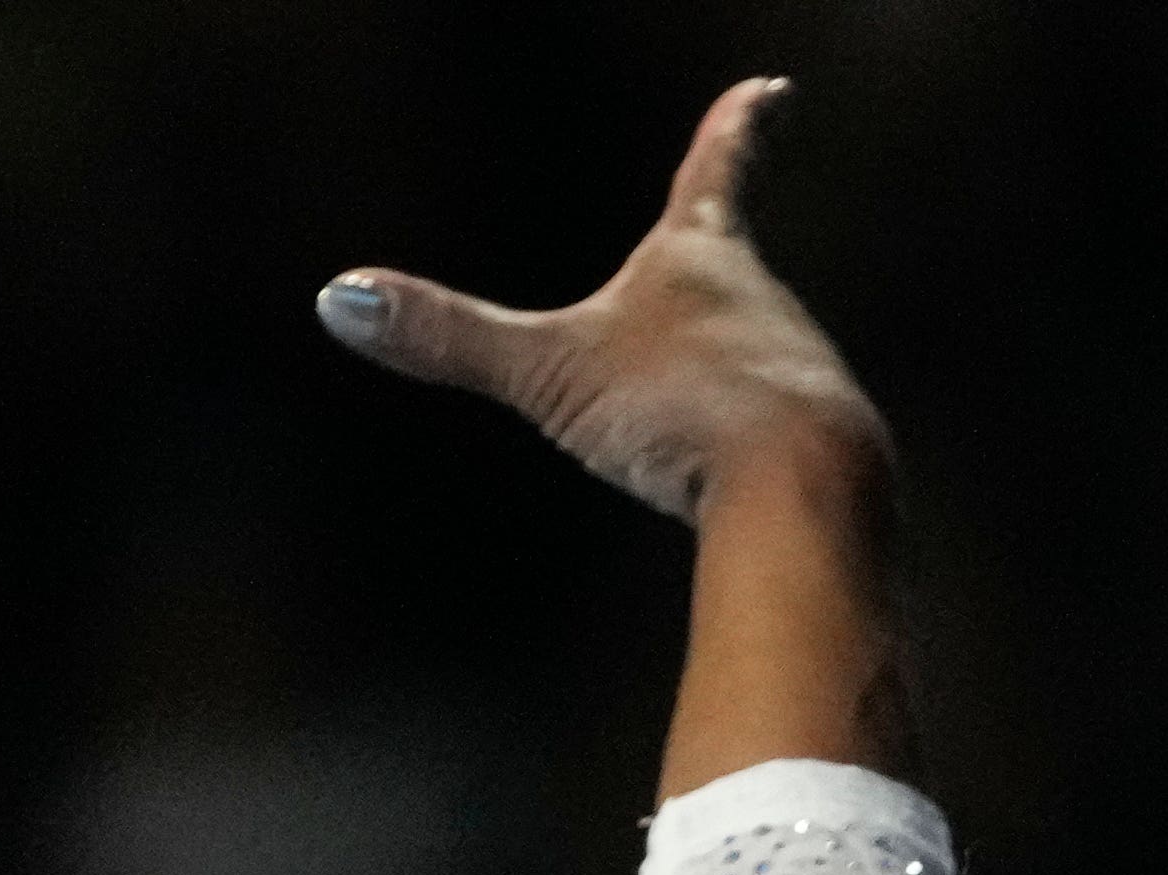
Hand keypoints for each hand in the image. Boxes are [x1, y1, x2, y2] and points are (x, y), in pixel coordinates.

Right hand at [316, 79, 881, 524]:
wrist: (802, 491)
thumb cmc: (681, 408)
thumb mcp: (550, 371)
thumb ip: (453, 338)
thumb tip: (339, 300)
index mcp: (704, 259)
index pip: (719, 168)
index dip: (742, 125)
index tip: (775, 90)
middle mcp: (768, 305)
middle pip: (738, 277)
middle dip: (720, 272)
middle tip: (722, 246)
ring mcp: (805, 375)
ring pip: (761, 364)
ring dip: (734, 377)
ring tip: (708, 414)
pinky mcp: (828, 449)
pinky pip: (781, 443)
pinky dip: (757, 452)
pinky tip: (747, 492)